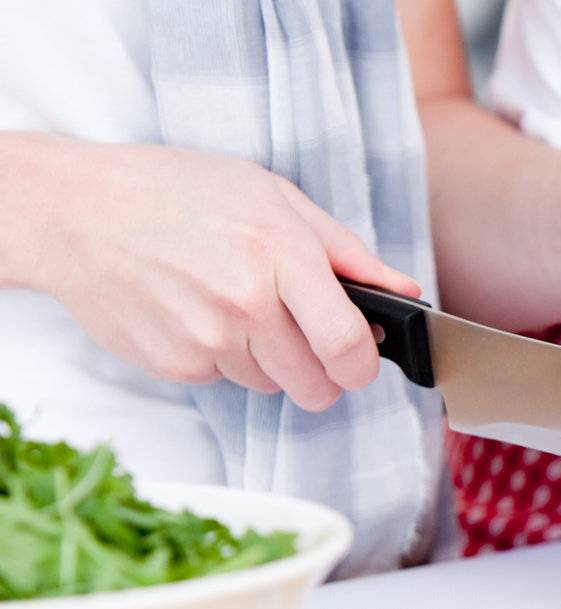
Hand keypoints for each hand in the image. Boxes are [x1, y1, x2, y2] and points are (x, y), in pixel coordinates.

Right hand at [26, 136, 418, 410]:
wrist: (77, 211)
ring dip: (270, 361)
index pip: (348, 345)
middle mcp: (244, 302)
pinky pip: (227, 381)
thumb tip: (406, 291)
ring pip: (274, 387)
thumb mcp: (273, 197)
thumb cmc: (180, 193)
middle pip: (317, 386)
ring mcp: (205, 339)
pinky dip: (224, 358)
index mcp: (280, 253)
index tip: (363, 361)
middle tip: (306, 340)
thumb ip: (347, 252)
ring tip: (238, 308)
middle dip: (323, 373)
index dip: (365, 365)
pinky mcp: (175, 364)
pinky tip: (200, 313)